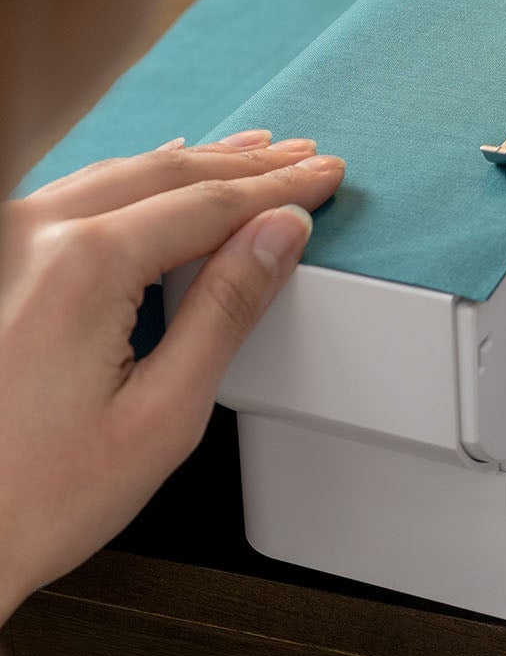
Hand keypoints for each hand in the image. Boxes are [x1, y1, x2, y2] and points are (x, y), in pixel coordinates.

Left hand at [0, 132, 344, 620]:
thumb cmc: (35, 498)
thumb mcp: (165, 413)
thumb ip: (228, 309)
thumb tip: (279, 235)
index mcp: (82, 267)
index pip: (209, 203)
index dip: (279, 189)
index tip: (324, 177)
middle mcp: (30, 238)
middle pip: (165, 175)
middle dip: (245, 166)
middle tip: (303, 158)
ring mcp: (1, 247)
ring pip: (116, 175)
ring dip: (192, 166)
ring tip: (251, 157)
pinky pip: (74, 197)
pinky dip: (135, 183)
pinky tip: (160, 179)